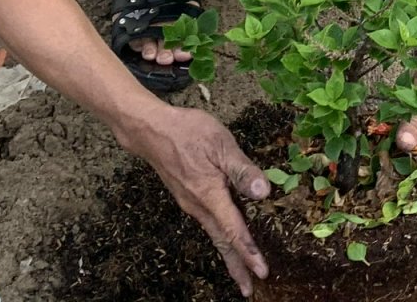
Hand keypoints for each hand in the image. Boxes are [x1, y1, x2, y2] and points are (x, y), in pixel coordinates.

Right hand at [120, 106, 269, 296]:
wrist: (151, 131)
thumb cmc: (188, 133)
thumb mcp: (222, 145)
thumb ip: (243, 170)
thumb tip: (264, 192)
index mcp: (209, 196)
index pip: (233, 231)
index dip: (249, 252)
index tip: (262, 272)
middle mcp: (198, 206)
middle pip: (221, 242)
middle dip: (237, 267)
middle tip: (250, 290)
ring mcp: (191, 203)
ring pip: (214, 235)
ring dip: (229, 255)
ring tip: (242, 272)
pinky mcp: (189, 197)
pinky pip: (208, 224)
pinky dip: (221, 237)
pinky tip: (227, 239)